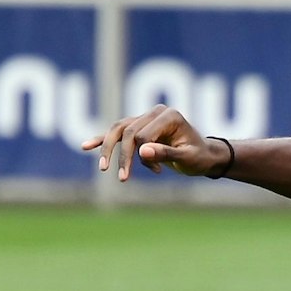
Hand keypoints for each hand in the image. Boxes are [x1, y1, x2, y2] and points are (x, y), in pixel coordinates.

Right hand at [82, 105, 224, 180]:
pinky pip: (117, 132)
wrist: (204, 156)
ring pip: (118, 131)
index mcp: (167, 116)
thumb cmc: (199, 157)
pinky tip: (86, 146)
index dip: (142, 154)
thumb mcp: (187, 158)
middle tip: (122, 177)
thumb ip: (166, 154)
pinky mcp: (138, 127)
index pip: (142, 134)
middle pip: (127, 131)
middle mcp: (154, 112)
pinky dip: (102, 140)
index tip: (156, 170)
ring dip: (109, 149)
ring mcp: (145, 117)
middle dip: (122, 156)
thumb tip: (141, 151)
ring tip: (104, 168)